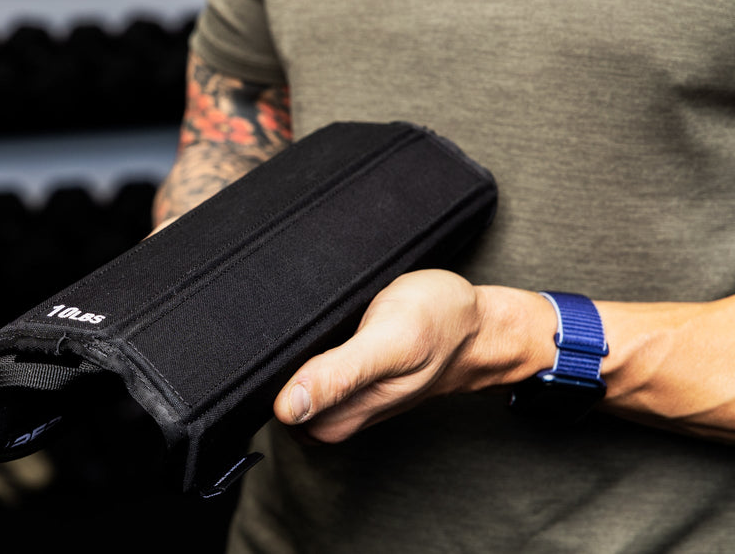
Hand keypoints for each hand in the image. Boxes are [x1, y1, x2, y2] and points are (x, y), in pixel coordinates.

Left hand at [273, 269, 553, 442]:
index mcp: (337, 417)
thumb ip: (339, 374)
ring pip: (286, 383)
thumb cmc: (439, 325)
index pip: (267, 410)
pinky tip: (316, 325)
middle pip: (269, 396)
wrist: (477, 324)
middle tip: (291, 318)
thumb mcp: (392, 341)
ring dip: (285, 351)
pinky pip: (305, 371)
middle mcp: (333, 414)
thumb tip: (288, 407)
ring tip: (308, 317)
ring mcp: (338, 399)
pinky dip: (303, 347)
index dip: (258, 373)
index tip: (267, 339)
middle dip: (267, 359)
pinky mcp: (345, 379)